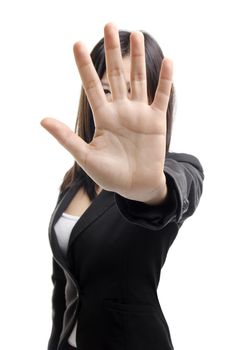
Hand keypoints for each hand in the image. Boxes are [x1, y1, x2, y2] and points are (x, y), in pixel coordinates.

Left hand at [40, 22, 172, 202]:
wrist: (135, 186)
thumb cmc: (110, 175)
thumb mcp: (85, 157)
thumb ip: (67, 137)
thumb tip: (42, 119)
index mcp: (103, 117)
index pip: (92, 86)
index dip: (84, 66)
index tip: (76, 44)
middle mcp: (120, 110)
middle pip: (115, 75)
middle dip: (111, 51)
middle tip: (109, 25)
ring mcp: (139, 113)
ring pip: (138, 80)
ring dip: (137, 58)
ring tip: (135, 35)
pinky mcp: (156, 120)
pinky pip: (161, 96)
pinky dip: (165, 79)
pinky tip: (167, 61)